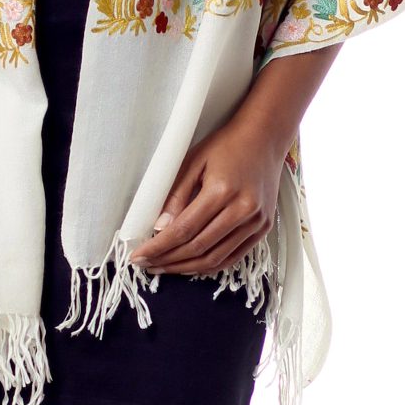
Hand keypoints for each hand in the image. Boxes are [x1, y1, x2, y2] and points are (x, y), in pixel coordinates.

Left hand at [128, 113, 291, 275]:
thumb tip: (160, 227)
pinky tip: (191, 265)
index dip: (159, 247)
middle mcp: (242, 210)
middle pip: (198, 248)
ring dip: (187, 268)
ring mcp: (256, 221)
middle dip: (168, 260)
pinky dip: (211, 265)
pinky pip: (234, 257)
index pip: (183, 229)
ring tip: (164, 267)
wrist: (265, 137)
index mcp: (222, 190)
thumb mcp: (194, 160)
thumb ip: (176, 194)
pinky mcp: (264, 227)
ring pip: (216, 258)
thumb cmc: (226, 144)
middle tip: (147, 265)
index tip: (139, 256)